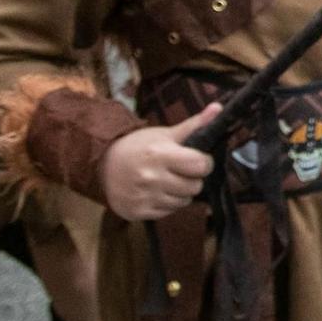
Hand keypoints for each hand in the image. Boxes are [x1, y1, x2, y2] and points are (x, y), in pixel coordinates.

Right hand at [99, 105, 218, 220]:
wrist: (102, 164)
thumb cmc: (138, 146)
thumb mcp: (165, 134)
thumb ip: (194, 125)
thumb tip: (219, 108)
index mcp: (160, 155)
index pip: (201, 166)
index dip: (203, 163)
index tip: (196, 159)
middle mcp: (151, 178)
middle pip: (195, 186)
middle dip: (192, 179)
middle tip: (180, 171)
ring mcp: (144, 197)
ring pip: (183, 202)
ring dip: (180, 193)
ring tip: (167, 181)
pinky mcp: (138, 212)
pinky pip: (168, 212)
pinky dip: (166, 204)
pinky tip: (156, 192)